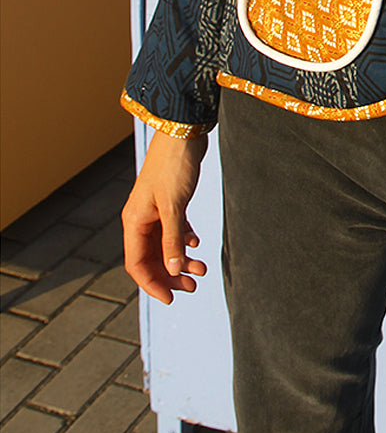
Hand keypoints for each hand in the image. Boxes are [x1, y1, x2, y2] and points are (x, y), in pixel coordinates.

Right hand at [122, 129, 208, 304]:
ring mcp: (155, 209)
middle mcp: (141, 218)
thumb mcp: (174, 206)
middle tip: (194, 286)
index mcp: (135, 222)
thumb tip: (174, 271)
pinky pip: (173, 229)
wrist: (182, 132)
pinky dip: (184, 238)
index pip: (137, 264)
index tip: (171, 300)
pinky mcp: (169, 200)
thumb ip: (173, 240)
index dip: (153, 284)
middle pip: (152, 258)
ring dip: (181, 258)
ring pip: (164, 244)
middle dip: (171, 275)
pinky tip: (196, 241)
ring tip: (202, 269)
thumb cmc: (174, 166)